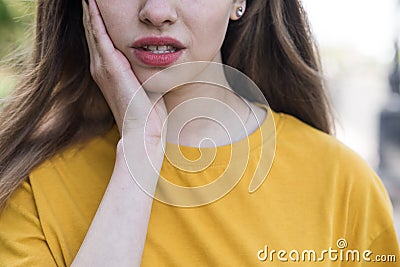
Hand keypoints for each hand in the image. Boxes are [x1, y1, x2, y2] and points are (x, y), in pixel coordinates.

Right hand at [82, 0, 166, 141]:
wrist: (142, 131)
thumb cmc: (147, 112)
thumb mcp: (143, 86)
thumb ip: (142, 71)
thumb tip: (156, 60)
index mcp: (108, 71)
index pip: (100, 38)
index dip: (99, 19)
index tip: (102, 3)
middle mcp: (100, 67)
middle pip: (93, 30)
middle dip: (93, 10)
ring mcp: (102, 66)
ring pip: (93, 29)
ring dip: (91, 9)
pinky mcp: (109, 67)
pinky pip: (99, 35)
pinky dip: (95, 18)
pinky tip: (93, 3)